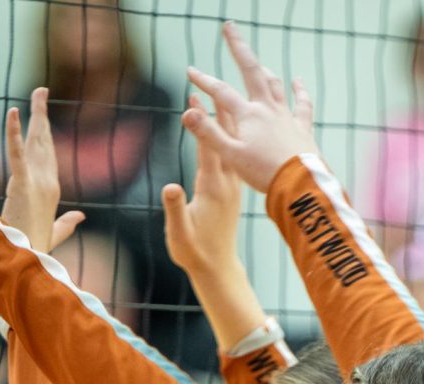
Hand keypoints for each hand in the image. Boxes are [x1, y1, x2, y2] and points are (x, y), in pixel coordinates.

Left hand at [3, 87, 85, 253]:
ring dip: (36, 115)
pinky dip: (14, 133)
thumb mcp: (54, 233)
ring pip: (37, 142)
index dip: (47, 133)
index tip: (44, 114)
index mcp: (52, 191)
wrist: (31, 265)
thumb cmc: (37, 251)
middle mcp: (49, 184)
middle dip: (43, 115)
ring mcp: (38, 184)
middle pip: (46, 142)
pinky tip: (13, 112)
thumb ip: (66, 224)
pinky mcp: (22, 186)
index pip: (50, 156)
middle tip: (41, 90)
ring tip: (37, 92)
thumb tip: (81, 216)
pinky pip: (17, 154)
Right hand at [162, 95, 242, 276]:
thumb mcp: (179, 232)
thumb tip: (170, 186)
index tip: (195, 90)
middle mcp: (231, 180)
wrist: (220, 269)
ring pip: (243, 138)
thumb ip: (175, 207)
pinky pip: (248, 151)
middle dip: (220, 101)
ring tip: (240, 79)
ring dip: (237, 110)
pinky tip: (253, 117)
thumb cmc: (195, 251)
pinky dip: (248, 131)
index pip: (209, 143)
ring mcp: (239, 182)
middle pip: (230, 132)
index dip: (202, 117)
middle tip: (212, 75)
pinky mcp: (240, 188)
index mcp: (214, 185)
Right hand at [183, 21, 318, 192]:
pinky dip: (300, 91)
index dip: (204, 80)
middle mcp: (267, 108)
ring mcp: (286, 116)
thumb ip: (208, 133)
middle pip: (251, 70)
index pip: (221, 92)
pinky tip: (298, 81)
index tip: (190, 71)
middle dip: (238, 48)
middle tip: (229, 28)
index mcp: (247, 115)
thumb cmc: (263, 172)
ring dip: (264, 70)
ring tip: (258, 63)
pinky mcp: (302, 128)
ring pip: (274, 84)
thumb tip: (187, 111)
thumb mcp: (230, 155)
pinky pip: (302, 104)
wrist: (298, 183)